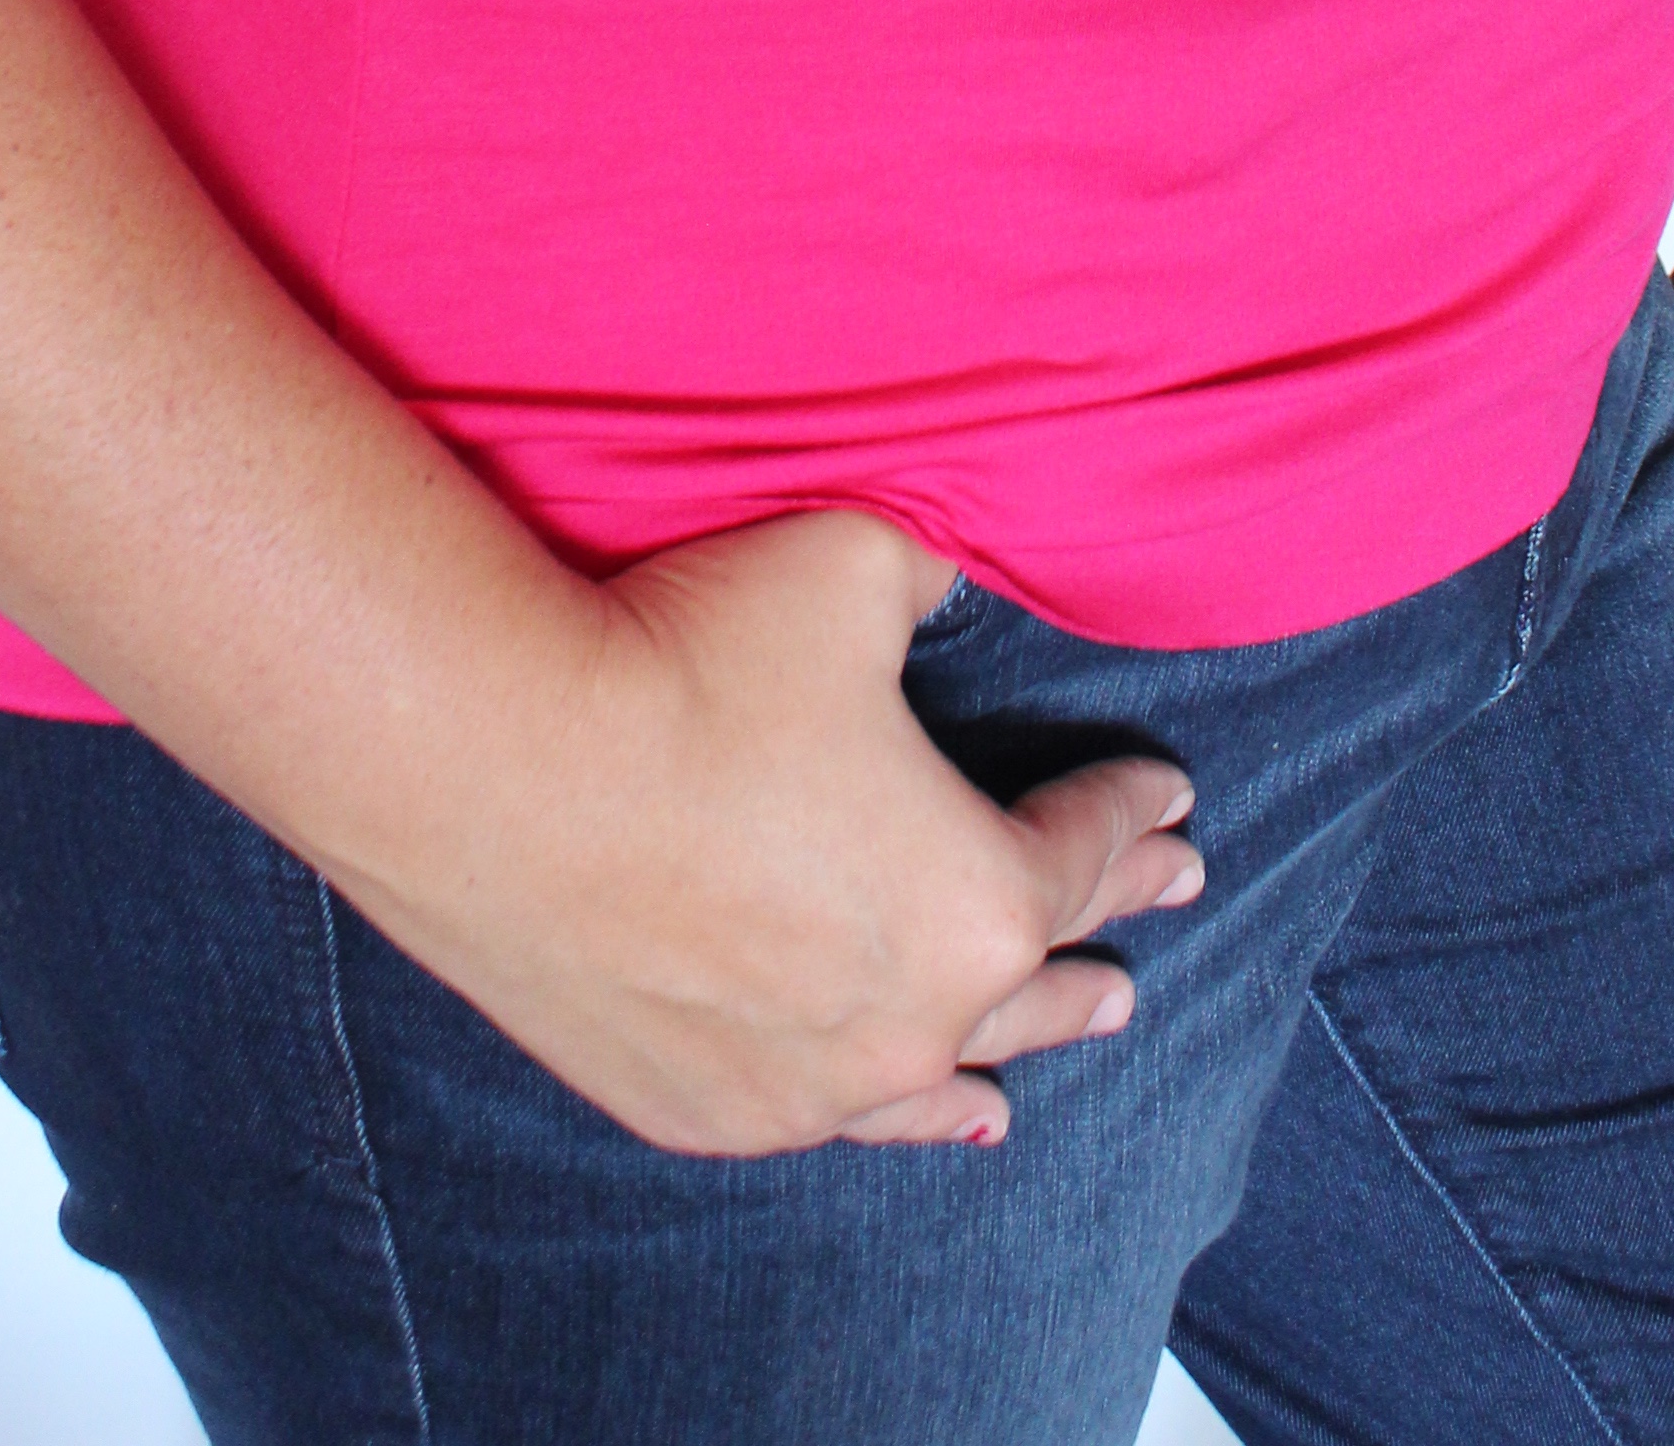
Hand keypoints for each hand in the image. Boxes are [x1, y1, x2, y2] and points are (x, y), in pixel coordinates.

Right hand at [346, 506, 1202, 1159]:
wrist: (501, 764)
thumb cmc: (689, 657)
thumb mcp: (855, 563)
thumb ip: (936, 565)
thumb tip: (967, 550)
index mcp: (977, 898)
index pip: (1085, 850)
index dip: (1131, 812)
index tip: (1172, 795)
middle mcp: (911, 1019)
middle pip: (1041, 973)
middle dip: (1109, 928)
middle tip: (1169, 896)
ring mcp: (805, 1084)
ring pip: (951, 1074)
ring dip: (1025, 1039)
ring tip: (1086, 1021)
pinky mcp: (702, 1109)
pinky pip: (837, 1123)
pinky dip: (906, 1113)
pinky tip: (944, 1113)